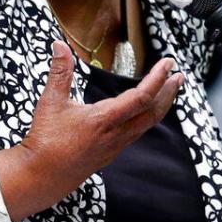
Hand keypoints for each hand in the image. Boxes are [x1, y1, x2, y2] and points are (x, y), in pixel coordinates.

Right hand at [17, 40, 183, 203]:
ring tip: (167, 90)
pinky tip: (143, 112)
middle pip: (154, 113)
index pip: (142, 97)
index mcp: (105, 119)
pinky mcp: (111, 152)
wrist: (42, 176)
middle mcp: (116, 134)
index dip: (158, 78)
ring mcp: (116, 146)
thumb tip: (59, 44)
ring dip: (161, 105)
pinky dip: (147, 117)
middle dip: (169, 92)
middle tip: (179, 76)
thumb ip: (60, 72)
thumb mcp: (51, 102)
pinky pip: (137, 132)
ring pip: (148, 124)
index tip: (168, 64)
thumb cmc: (46, 140)